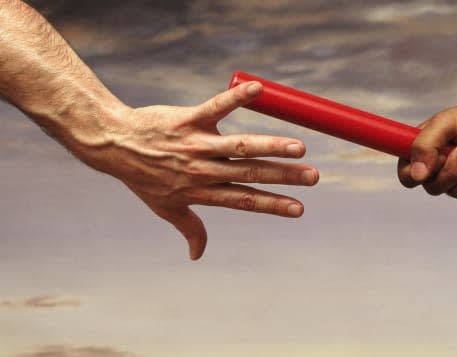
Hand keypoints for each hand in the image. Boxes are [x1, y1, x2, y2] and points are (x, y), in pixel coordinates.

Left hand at [79, 81, 318, 259]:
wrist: (112, 144)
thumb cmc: (142, 177)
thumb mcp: (165, 209)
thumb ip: (191, 229)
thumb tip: (197, 255)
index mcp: (203, 191)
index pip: (245, 200)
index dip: (272, 205)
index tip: (300, 209)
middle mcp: (204, 169)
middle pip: (251, 173)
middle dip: (284, 177)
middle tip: (313, 178)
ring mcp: (196, 144)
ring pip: (240, 145)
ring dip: (271, 146)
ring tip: (299, 148)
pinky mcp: (188, 119)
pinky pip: (216, 107)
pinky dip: (237, 98)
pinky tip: (259, 90)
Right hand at [397, 97, 456, 199]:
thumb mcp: (446, 123)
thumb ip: (425, 145)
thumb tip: (417, 174)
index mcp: (422, 150)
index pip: (406, 175)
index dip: (416, 175)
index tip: (435, 162)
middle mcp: (437, 167)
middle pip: (433, 188)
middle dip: (453, 170)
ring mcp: (456, 178)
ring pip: (456, 192)